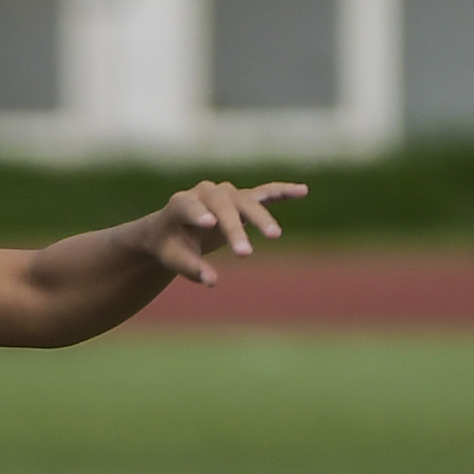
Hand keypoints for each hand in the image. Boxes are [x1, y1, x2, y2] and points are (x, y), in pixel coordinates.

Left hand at [139, 180, 302, 286]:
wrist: (172, 228)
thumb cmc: (170, 245)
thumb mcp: (172, 258)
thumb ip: (190, 268)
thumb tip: (212, 281)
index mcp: (180, 204)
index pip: (189, 207)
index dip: (198, 213)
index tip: (209, 223)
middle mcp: (204, 192)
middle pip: (222, 206)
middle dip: (234, 228)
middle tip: (244, 254)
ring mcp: (226, 192)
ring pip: (246, 201)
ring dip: (260, 217)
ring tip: (274, 236)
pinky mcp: (243, 197)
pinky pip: (265, 193)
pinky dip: (282, 192)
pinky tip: (302, 191)